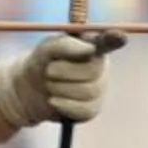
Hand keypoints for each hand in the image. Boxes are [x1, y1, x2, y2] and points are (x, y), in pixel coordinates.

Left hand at [0, 29, 126, 131]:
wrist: (28, 90)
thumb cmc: (41, 62)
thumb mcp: (46, 49)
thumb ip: (65, 45)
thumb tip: (88, 49)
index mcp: (93, 46)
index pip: (108, 42)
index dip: (114, 39)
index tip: (120, 37)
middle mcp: (101, 66)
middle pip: (93, 71)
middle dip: (66, 72)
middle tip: (49, 71)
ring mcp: (99, 89)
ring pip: (88, 92)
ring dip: (61, 89)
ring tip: (50, 86)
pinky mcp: (92, 108)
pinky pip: (85, 110)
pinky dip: (65, 106)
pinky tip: (54, 101)